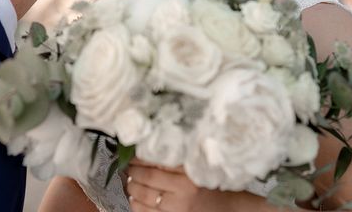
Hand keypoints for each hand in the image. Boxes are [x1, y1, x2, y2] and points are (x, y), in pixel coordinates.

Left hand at [125, 159, 254, 211]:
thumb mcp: (195, 167)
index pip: (158, 160)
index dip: (140, 156)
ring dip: (132, 186)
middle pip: (149, 177)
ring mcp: (177, 206)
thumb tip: (146, 147)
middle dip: (133, 170)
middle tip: (127, 165)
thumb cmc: (208, 184)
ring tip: (129, 179)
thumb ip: (176, 158)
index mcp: (190, 170)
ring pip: (144, 195)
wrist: (225, 208)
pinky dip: (135, 203)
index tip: (132, 153)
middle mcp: (184, 188)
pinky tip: (134, 197)